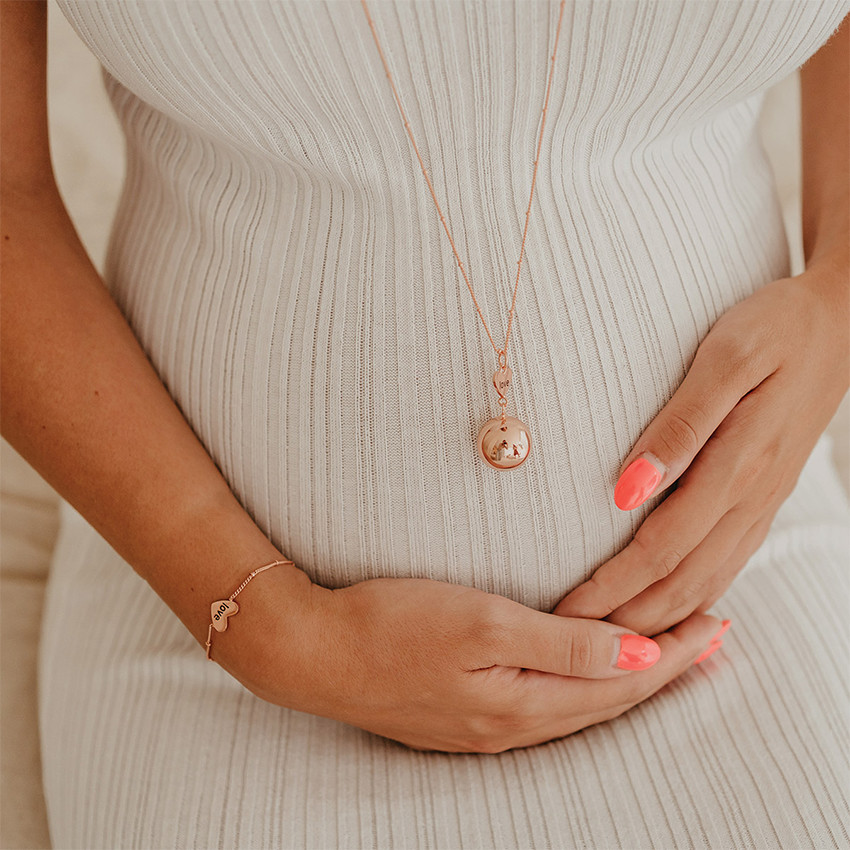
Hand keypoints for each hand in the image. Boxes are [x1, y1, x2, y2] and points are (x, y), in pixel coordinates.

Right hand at [242, 575, 723, 752]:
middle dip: (665, 670)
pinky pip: (546, 707)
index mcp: (521, 703)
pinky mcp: (463, 716)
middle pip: (607, 700)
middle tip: (710, 638)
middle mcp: (510, 726)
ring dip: (627, 680)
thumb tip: (638, 654)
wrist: (313, 652)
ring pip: (579, 706)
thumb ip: (562, 643)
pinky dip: (584, 686)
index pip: (621, 682)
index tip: (716, 625)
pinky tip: (586, 674)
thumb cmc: (391, 625)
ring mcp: (485, 727)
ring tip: (665, 657)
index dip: (674, 656)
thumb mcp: (483, 623)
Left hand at [552, 264, 848, 635]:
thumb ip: (680, 424)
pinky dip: (695, 598)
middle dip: (627, 618)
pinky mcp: (764, 498)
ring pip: (707, 582)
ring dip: (658, 619)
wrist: (838, 324)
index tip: (567, 612)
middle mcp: (751, 497)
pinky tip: (672, 613)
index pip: (660, 548)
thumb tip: (627, 489)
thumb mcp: (726, 359)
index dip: (612, 587)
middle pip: (682, 580)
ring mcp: (762, 502)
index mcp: (736, 465)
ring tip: (611, 643)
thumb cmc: (774, 329)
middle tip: (574, 646)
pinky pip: (728, 563)